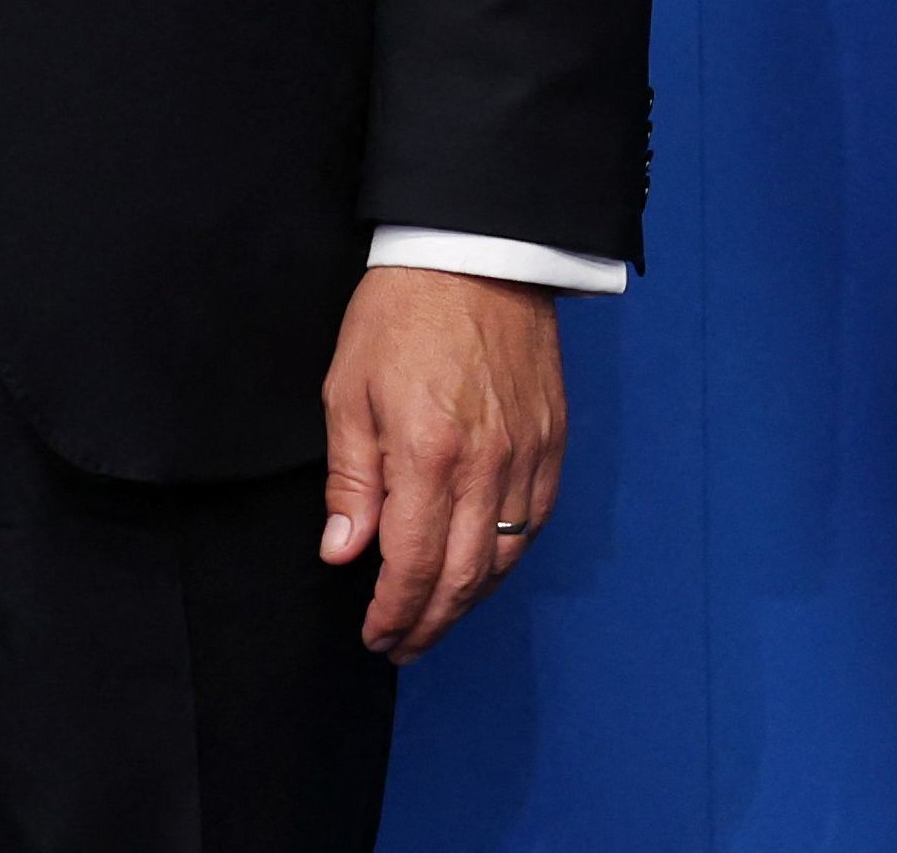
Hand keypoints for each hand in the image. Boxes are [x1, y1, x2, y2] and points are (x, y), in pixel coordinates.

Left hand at [317, 267, 566, 659]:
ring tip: (435, 617)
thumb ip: (351, 479)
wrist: (477, 251)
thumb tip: (344, 553)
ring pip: (504, 559)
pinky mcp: (553, 441)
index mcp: (428, 454)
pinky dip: (507, 558)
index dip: (393, 613)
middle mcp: (486, 466)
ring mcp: (527, 455)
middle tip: (401, 645)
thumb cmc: (402, 313)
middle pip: (464, 578)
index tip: (375, 634)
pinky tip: (482, 567)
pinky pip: (535, 522)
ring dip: (469, 601)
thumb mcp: (349, 389)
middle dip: (429, 623)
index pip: (413, 566)